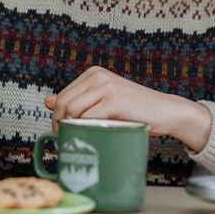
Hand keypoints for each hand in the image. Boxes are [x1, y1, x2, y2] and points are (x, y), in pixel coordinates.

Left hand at [44, 66, 211, 150]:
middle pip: (64, 103)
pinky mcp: (115, 101)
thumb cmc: (133, 110)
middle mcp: (97, 76)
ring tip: (78, 140)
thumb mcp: (102, 101)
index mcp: (92, 74)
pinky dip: (87, 129)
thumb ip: (77, 100)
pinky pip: (88, 118)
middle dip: (60, 123)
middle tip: (66, 139)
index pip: (62, 96)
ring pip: (72, 110)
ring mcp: (106, 87)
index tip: (62, 131)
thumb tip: (47, 101)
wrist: (167, 111)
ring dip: (71, 128)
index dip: (58, 116)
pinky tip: (92, 137)